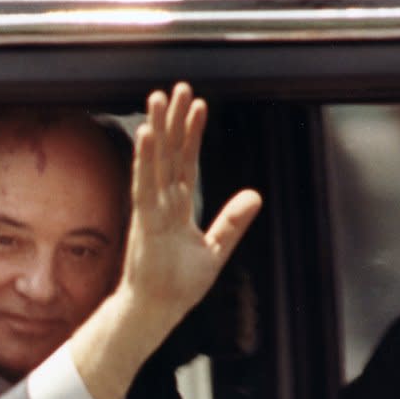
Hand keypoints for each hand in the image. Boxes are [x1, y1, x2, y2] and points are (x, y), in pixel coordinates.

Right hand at [120, 83, 261, 331]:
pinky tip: (147, 133)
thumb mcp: (214, 251)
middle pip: (168, 155)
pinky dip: (145, 159)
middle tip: (176, 87)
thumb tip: (255, 195)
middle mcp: (161, 205)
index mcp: (177, 210)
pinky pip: (144, 185)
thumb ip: (232, 222)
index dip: (192, 136)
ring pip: (155, 162)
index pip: (186, 164)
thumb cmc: (178, 286)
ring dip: (157, 129)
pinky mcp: (144, 223)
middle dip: (173, 121)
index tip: (198, 106)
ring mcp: (151, 212)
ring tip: (158, 97)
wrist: (157, 311)